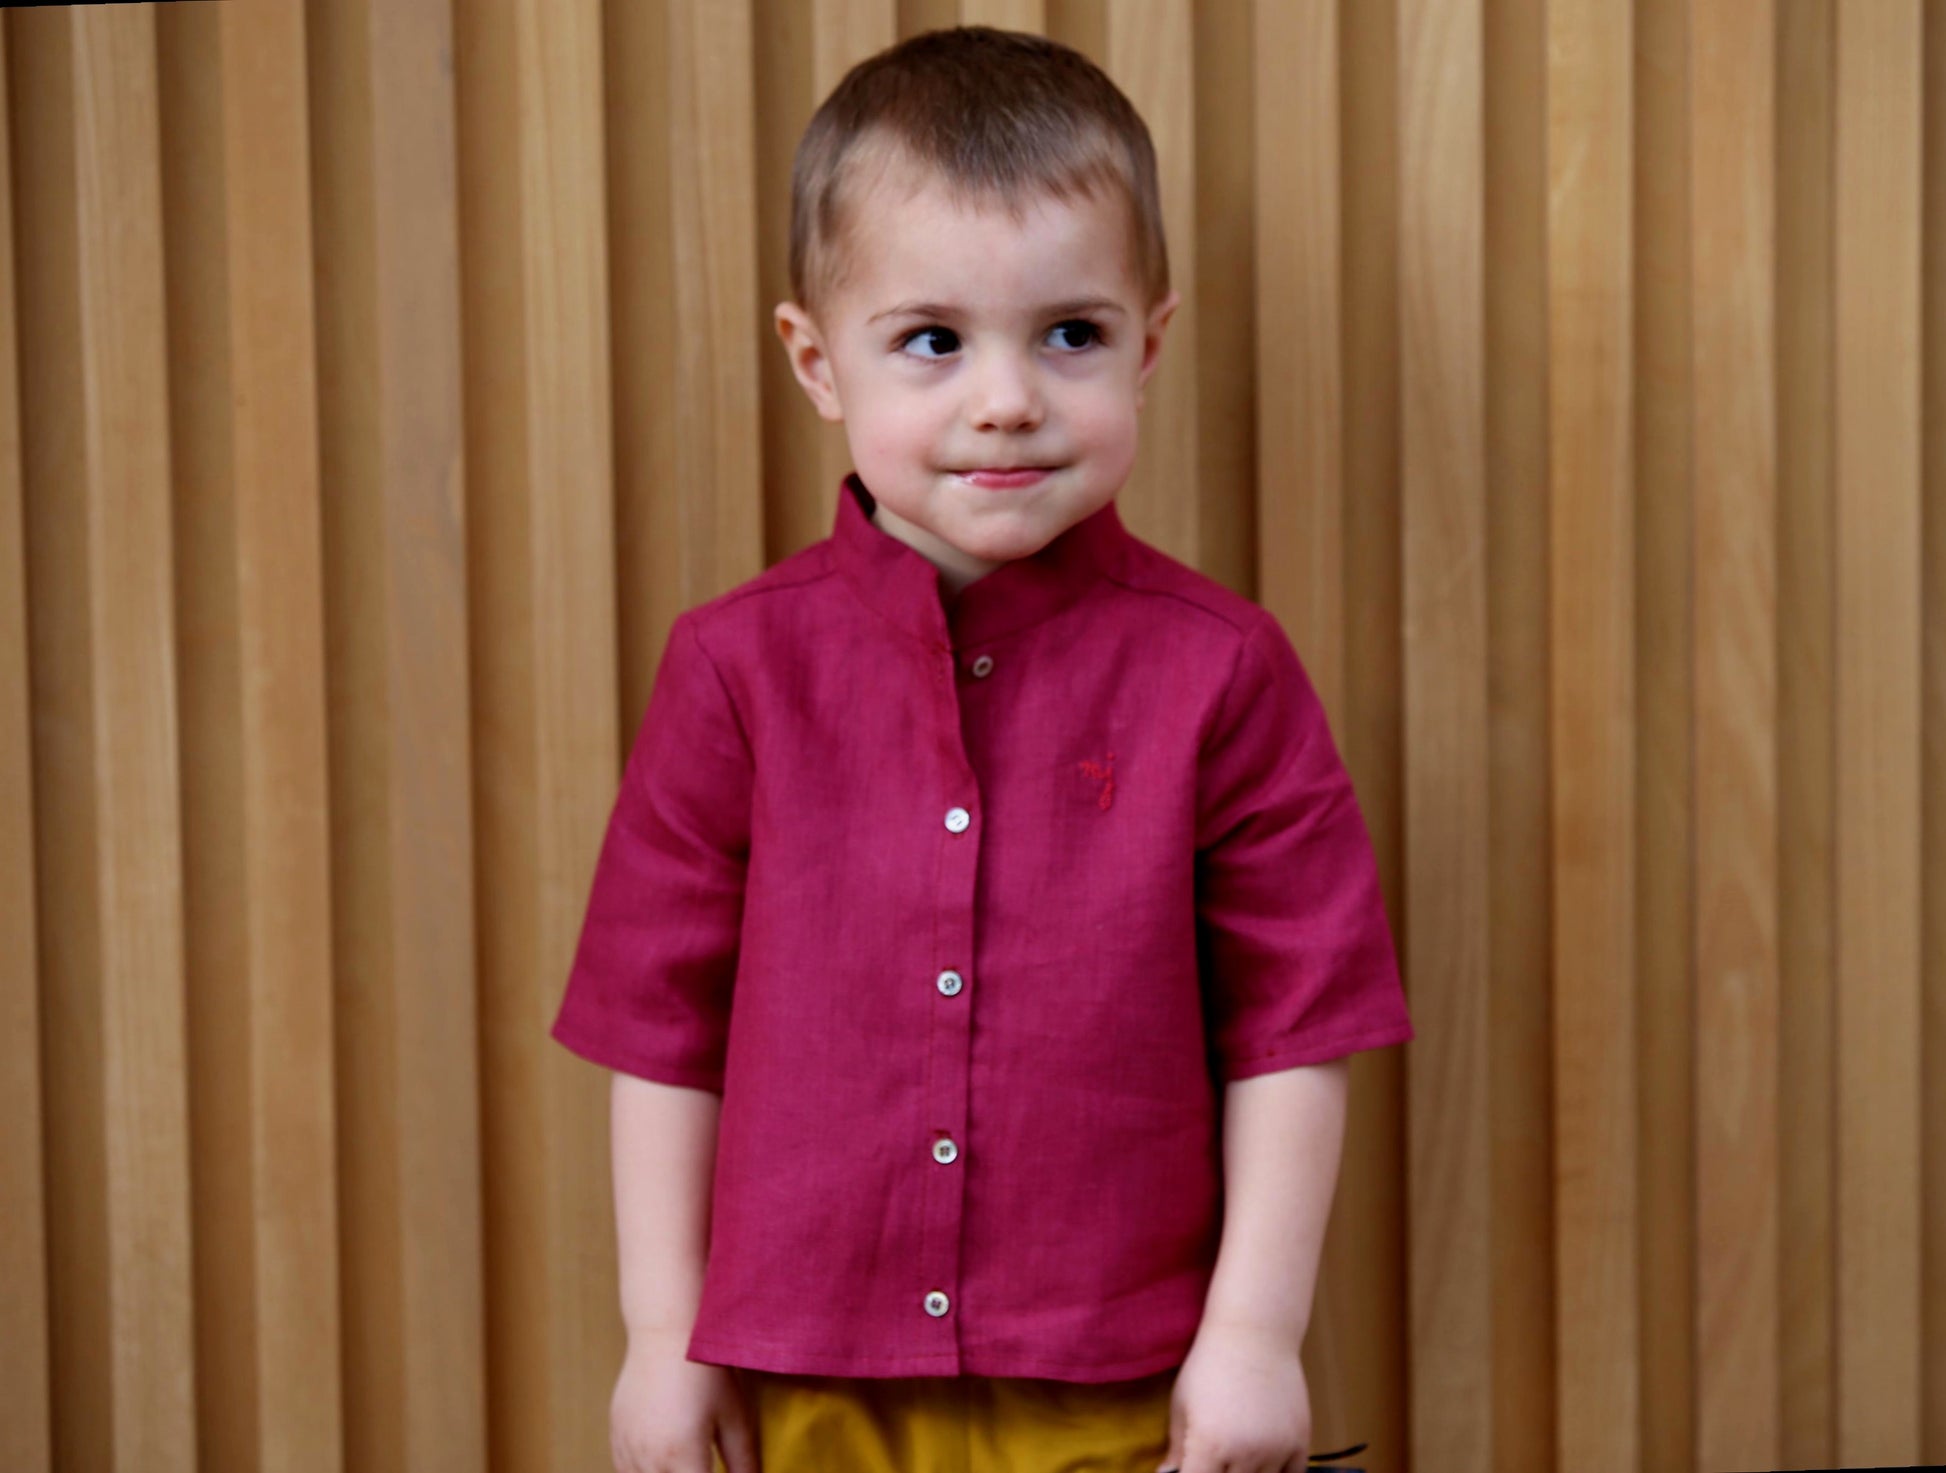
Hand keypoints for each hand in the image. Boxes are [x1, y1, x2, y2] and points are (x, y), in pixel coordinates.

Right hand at [610, 1329, 759, 1472]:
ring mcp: (627, 1449)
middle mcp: (649, 1460)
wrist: (666, 1333)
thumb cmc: (707, 1371)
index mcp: (681, 1458)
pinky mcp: (617, 1437)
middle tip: (704, 1465)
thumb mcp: (735, 1416)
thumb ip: (744, 1462)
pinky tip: (663, 1463)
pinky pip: (625, 1472)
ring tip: (686, 1464)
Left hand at [1156, 1319, 1311, 1472]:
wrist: (1253, 1332)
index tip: (1193, 1469)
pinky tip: (1263, 1463)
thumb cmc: (1209, 1365)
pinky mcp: (1299, 1441)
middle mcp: (1244, 1453)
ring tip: (1236, 1458)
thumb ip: (1176, 1450)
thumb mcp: (1181, 1405)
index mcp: (1208, 1445)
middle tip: (1214, 1461)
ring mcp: (1275, 1450)